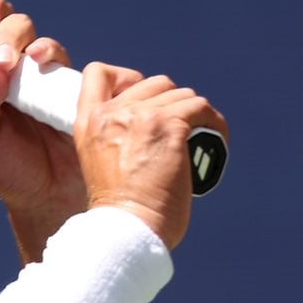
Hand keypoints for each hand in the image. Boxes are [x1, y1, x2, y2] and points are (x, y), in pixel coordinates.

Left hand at [0, 0, 86, 238]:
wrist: (47, 199)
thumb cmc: (8, 170)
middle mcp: (23, 73)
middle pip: (21, 29)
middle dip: (15, 33)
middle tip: (12, 57)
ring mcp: (55, 82)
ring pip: (51, 47)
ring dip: (45, 48)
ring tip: (41, 63)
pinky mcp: (87, 94)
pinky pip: (95, 72)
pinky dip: (89, 72)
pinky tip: (81, 90)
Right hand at [72, 64, 221, 250]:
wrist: (126, 230)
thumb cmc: (118, 212)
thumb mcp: (99, 163)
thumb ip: (115, 136)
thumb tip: (154, 120)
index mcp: (88, 123)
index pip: (99, 73)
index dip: (125, 78)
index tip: (143, 102)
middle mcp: (112, 113)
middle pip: (153, 82)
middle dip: (171, 103)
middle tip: (179, 133)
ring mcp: (141, 117)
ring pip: (182, 95)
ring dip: (195, 116)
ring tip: (200, 142)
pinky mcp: (170, 126)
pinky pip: (202, 109)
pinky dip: (214, 125)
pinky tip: (215, 143)